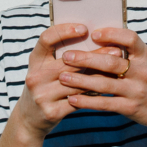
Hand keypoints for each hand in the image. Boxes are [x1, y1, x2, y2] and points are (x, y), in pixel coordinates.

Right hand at [9, 23, 123, 142]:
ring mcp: (42, 95)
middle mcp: (36, 76)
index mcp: (35, 60)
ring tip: (117, 70)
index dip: (65, 30)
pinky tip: (106, 89)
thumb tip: (92, 37)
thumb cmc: (45, 85)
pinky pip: (79, 100)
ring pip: (78, 82)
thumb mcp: (45, 67)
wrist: (29, 118)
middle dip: (95, 55)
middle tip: (116, 50)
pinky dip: (94, 94)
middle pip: (69, 61)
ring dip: (100, 75)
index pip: (47, 38)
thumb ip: (61, 54)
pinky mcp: (52, 112)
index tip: (84, 28)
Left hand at [57, 27, 146, 146]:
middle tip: (66, 56)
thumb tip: (96, 37)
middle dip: (85, 59)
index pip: (131, 39)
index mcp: (145, 55)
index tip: (93, 34)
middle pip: (111, 62)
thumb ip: (126, 51)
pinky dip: (87, 101)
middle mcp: (142, 71)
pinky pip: (105, 103)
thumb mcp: (145, 61)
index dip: (112, 34)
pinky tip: (72, 99)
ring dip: (80, 80)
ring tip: (62, 77)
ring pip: (104, 84)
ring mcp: (136, 90)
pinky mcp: (130, 108)